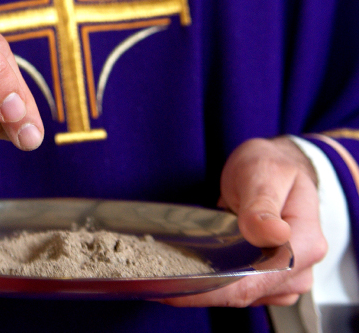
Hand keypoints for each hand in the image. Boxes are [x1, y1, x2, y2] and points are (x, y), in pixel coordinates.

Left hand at [162, 137, 326, 306]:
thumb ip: (263, 204)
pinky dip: (210, 280)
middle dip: (201, 289)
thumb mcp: (264, 173)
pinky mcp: (264, 276)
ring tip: (165, 272)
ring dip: (203, 287)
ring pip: (237, 295)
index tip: (176, 284)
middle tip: (156, 278)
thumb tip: (274, 233)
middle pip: (244, 293)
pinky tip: (184, 269)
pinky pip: (236, 288)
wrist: (274, 167)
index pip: (257, 281)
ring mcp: (282, 277)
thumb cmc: (271, 167)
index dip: (214, 288)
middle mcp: (297, 269)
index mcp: (304, 244)